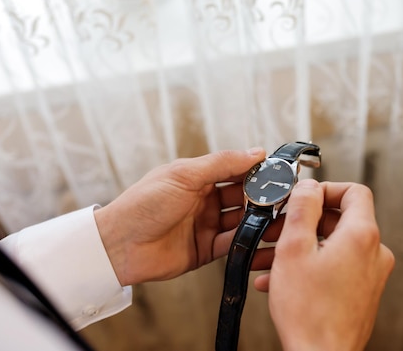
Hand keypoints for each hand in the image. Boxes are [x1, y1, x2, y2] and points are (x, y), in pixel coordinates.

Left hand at [94, 147, 265, 285]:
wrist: (119, 244)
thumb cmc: (144, 204)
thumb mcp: (184, 175)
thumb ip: (222, 163)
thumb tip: (255, 152)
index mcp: (198, 178)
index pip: (235, 170)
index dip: (256, 170)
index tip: (278, 172)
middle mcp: (205, 201)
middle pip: (242, 196)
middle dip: (262, 196)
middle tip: (283, 197)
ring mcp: (206, 225)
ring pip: (242, 220)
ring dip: (258, 219)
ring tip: (277, 218)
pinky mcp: (206, 250)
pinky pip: (233, 244)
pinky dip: (247, 240)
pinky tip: (258, 236)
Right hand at [256, 179, 393, 350]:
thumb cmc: (309, 313)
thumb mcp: (294, 248)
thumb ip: (302, 208)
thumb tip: (308, 186)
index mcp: (362, 236)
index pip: (354, 192)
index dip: (325, 189)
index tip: (303, 197)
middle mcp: (373, 253)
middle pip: (338, 219)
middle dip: (302, 222)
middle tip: (277, 229)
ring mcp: (369, 274)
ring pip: (331, 245)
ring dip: (299, 247)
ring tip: (270, 258)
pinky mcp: (361, 292)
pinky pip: (334, 266)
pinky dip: (308, 266)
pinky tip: (280, 279)